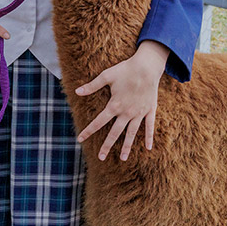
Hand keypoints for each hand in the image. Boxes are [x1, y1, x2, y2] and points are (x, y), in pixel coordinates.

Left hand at [74, 41, 169, 160]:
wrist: (147, 66)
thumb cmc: (125, 70)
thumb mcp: (106, 76)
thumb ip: (92, 86)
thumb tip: (76, 92)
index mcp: (114, 105)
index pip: (98, 122)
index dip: (88, 131)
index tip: (80, 139)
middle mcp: (126, 112)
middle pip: (114, 133)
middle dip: (107, 145)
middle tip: (100, 158)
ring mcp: (139, 113)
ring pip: (132, 133)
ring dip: (127, 146)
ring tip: (123, 159)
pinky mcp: (150, 110)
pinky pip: (149, 127)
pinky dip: (149, 137)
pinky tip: (148, 148)